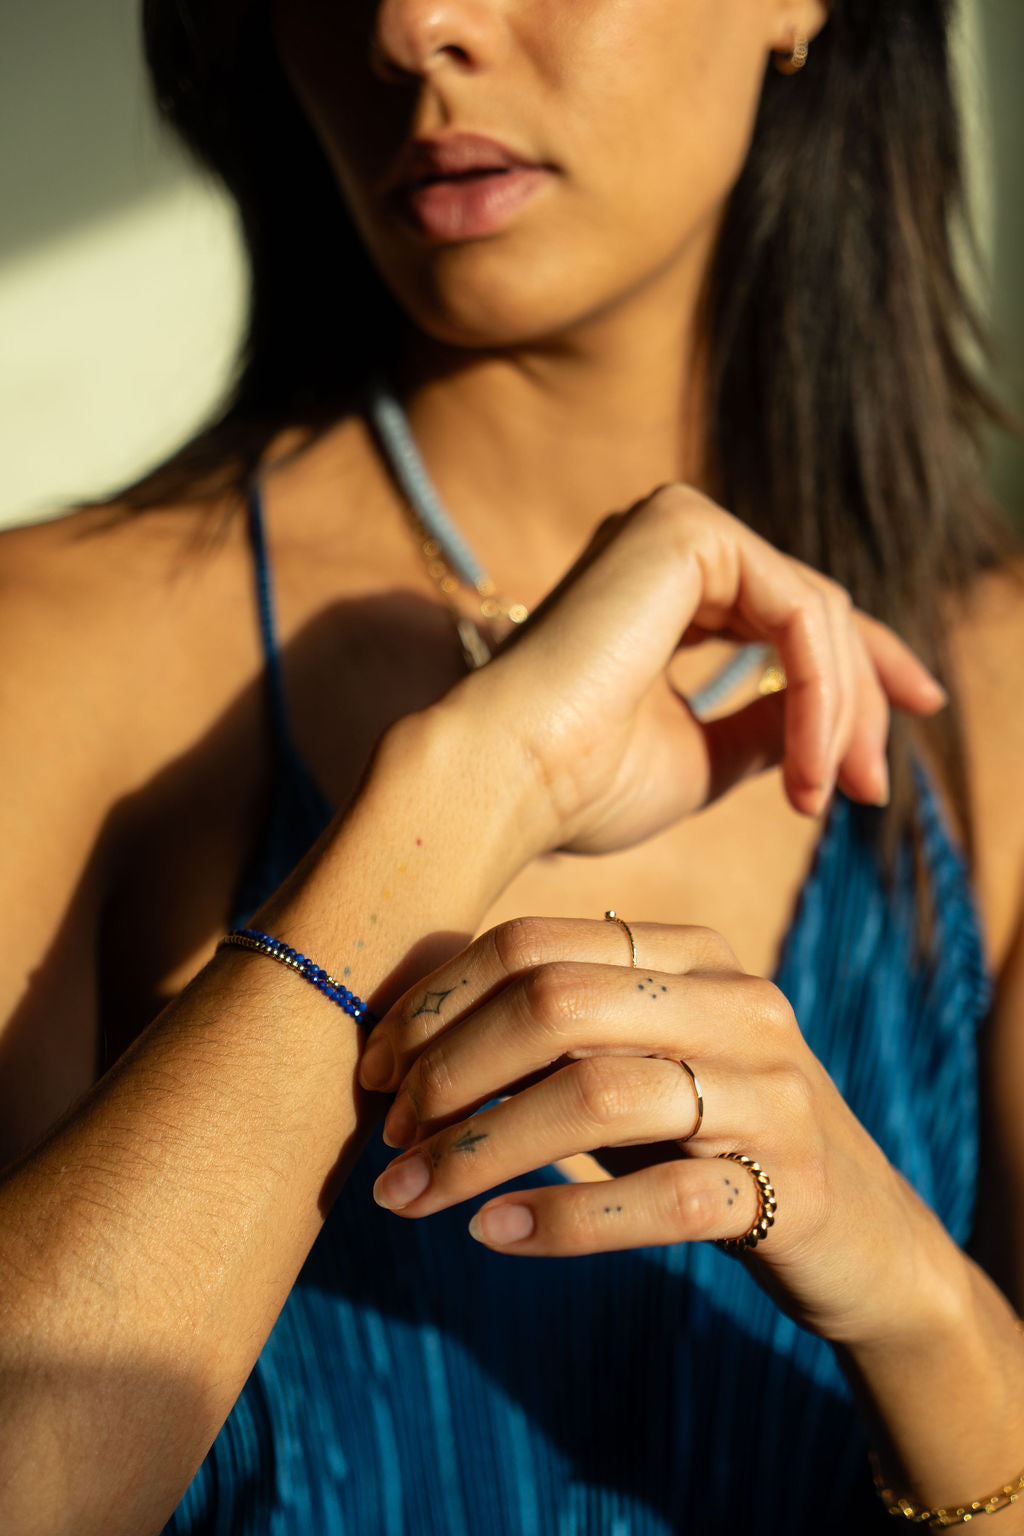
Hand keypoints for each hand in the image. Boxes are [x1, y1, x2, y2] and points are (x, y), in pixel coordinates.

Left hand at [359, 916, 949, 1347]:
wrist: (861, 1233)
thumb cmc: (711, 1134)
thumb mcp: (639, 1061)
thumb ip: (554, 1031)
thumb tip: (401, 1030)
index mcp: (692, 953)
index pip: (537, 943)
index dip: (437, 1002)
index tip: (374, 1068)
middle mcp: (738, 1003)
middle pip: (557, 1005)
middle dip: (448, 1071)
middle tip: (390, 1137)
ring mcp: (771, 1094)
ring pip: (596, 1098)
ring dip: (479, 1150)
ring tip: (408, 1195)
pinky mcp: (790, 1190)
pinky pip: (661, 1202)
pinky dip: (561, 1219)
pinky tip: (492, 1234)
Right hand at [447, 485, 944, 856]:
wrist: (505, 778)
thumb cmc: (579, 784)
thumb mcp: (702, 759)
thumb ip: (763, 729)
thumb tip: (829, 729)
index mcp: (665, 590)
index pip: (790, 616)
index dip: (858, 674)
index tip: (901, 736)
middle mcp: (670, 546)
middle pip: (815, 610)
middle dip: (860, 702)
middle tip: (873, 789)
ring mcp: (676, 525)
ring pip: (815, 610)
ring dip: (842, 709)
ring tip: (834, 792)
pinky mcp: (685, 527)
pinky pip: (799, 609)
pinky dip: (821, 690)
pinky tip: (811, 760)